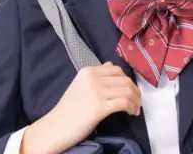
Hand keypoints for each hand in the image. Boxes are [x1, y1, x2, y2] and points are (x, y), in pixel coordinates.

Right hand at [20, 62, 141, 153]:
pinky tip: (131, 113)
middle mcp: (93, 78)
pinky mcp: (99, 107)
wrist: (56, 126)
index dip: (127, 81)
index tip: (130, 91)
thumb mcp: (80, 85)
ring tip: (135, 109)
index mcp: (88, 71)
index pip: (117, 70)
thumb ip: (97, 75)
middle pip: (125, 80)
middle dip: (135, 92)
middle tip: (136, 102)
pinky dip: (132, 107)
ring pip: (127, 91)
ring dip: (135, 101)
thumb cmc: (69, 109)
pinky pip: (124, 102)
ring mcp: (96, 92)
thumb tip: (111, 65)